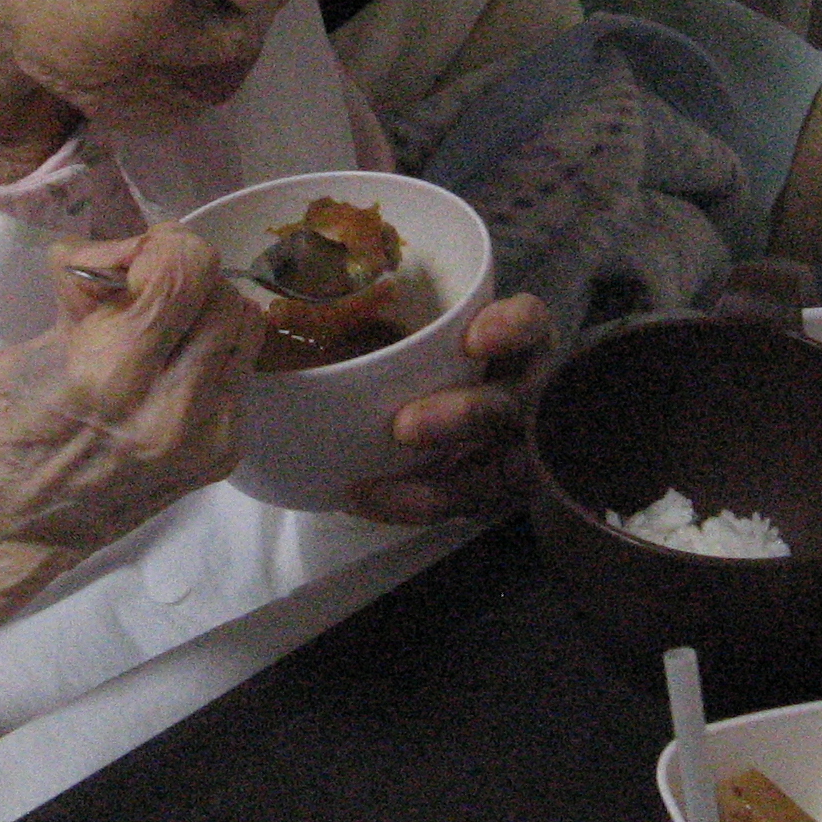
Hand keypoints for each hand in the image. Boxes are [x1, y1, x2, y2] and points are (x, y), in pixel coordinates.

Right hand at [0, 222, 262, 554]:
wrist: (7, 527)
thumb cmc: (0, 433)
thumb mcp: (25, 345)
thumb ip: (86, 299)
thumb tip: (122, 259)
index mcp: (110, 372)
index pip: (185, 267)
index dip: (159, 244)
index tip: (129, 259)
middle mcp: (171, 407)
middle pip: (225, 294)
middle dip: (185, 278)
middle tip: (143, 292)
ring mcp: (205, 437)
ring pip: (246, 331)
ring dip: (206, 314)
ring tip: (160, 330)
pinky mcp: (221, 456)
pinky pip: (239, 374)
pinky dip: (209, 356)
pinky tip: (167, 373)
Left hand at [340, 292, 554, 526]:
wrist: (450, 413)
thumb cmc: (431, 357)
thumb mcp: (427, 334)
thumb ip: (397, 328)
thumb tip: (289, 315)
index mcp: (519, 344)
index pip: (532, 325)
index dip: (512, 330)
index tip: (473, 339)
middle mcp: (527, 394)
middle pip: (510, 405)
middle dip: (463, 417)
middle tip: (404, 427)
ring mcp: (520, 448)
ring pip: (497, 472)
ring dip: (438, 483)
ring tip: (370, 490)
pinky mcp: (500, 488)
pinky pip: (465, 505)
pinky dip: (416, 504)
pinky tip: (368, 500)